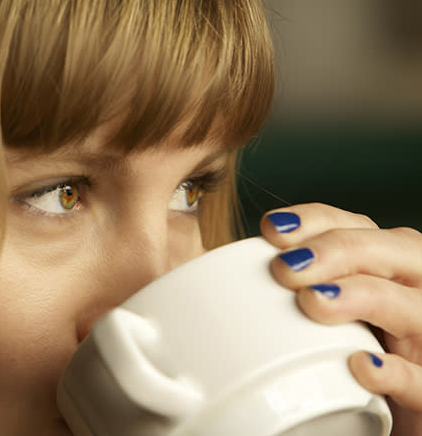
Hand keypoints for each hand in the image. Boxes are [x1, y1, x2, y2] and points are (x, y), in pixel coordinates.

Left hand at [260, 203, 421, 435]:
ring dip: (363, 297)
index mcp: (390, 269)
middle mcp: (416, 294)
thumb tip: (233, 277)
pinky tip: (362, 365)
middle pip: (398, 250)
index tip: (271, 229)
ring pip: (415, 307)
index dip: (319, 221)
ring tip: (314, 300)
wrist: (383, 419)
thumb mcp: (328, 314)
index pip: (360, 227)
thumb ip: (299, 290)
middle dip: (338, 250)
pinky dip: (396, 373)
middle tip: (286, 267)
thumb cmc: (349, 357)